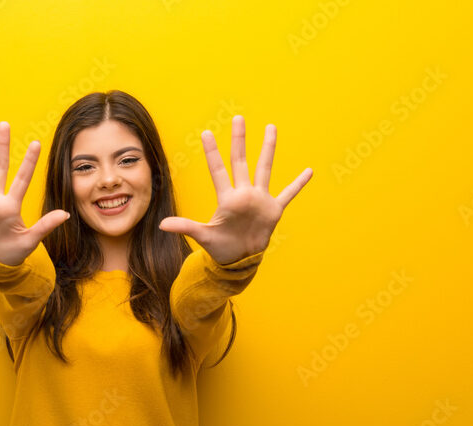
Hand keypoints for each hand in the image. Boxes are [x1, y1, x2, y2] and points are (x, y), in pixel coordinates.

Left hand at [159, 115, 312, 264]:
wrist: (239, 260)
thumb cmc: (220, 248)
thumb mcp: (204, 237)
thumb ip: (186, 227)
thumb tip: (163, 225)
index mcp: (227, 198)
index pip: (218, 170)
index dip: (212, 152)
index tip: (206, 133)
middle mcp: (243, 193)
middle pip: (240, 161)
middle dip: (239, 140)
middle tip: (238, 118)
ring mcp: (259, 199)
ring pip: (264, 168)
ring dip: (268, 149)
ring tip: (271, 128)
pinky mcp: (273, 210)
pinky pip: (287, 194)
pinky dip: (298, 184)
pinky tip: (309, 171)